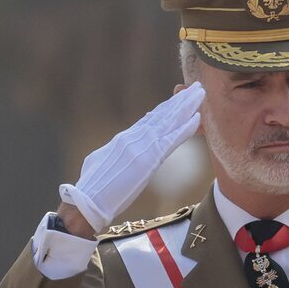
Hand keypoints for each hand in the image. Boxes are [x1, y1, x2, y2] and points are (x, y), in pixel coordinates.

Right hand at [59, 83, 203, 231]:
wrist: (88, 200)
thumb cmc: (91, 188)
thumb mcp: (101, 162)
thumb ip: (114, 153)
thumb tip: (117, 151)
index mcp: (123, 139)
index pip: (149, 120)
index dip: (165, 108)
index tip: (177, 98)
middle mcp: (134, 138)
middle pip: (162, 116)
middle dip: (180, 101)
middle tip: (195, 88)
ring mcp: (142, 147)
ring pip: (169, 122)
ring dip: (187, 108)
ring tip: (200, 93)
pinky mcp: (149, 159)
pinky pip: (172, 141)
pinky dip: (185, 129)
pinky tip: (197, 119)